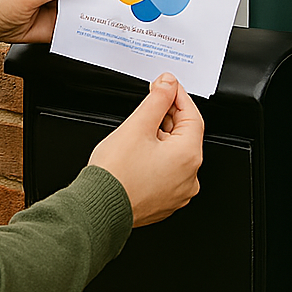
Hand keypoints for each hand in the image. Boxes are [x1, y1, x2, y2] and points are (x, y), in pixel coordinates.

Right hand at [89, 74, 203, 227]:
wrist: (99, 208)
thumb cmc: (116, 174)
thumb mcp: (137, 126)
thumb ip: (156, 100)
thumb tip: (168, 83)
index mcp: (188, 156)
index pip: (192, 116)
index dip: (178, 96)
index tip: (166, 86)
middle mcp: (189, 177)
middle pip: (184, 135)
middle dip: (167, 117)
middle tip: (149, 105)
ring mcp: (178, 192)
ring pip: (175, 154)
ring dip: (160, 138)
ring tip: (138, 132)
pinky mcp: (165, 201)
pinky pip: (167, 172)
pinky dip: (156, 159)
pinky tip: (138, 154)